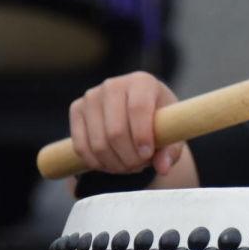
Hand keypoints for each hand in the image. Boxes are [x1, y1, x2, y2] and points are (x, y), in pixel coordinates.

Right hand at [69, 72, 185, 176]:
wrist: (138, 108)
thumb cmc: (159, 119)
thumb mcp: (172, 131)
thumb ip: (172, 150)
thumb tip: (163, 167)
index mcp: (141, 82)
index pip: (138, 109)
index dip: (142, 136)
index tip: (148, 155)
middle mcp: (113, 85)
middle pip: (115, 132)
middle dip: (129, 157)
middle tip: (140, 165)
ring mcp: (91, 97)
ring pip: (98, 143)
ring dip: (115, 164)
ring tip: (129, 165)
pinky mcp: (76, 109)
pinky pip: (81, 146)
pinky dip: (97, 163)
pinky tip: (111, 164)